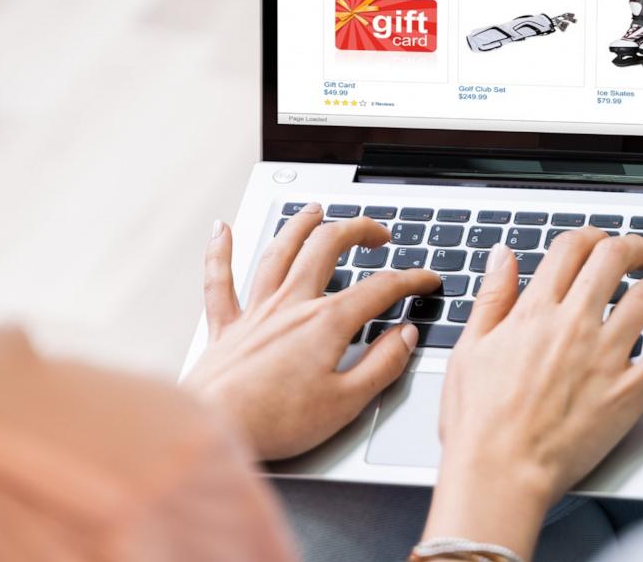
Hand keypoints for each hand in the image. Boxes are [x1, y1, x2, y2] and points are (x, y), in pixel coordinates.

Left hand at [181, 205, 439, 459]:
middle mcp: (291, 306)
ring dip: (299, 226)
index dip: (411, 280)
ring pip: (278, 252)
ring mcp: (255, 312)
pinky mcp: (225, 328)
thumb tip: (405, 336)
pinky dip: (219, 251)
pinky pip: (219, 280)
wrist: (215, 431)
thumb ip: (382, 364)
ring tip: (315, 211)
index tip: (427, 280)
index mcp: (326, 323)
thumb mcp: (347, 403)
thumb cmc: (276, 422)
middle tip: (377, 234)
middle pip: (327, 248)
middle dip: (358, 231)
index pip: (380, 288)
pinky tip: (221, 229)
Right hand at [422, 228, 642, 556]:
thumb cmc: (481, 421)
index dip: (589, 235)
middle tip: (641, 253)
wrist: (501, 472)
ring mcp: (605, 355)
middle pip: (613, 259)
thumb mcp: (471, 348)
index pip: (570, 249)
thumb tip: (504, 256)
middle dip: (632, 246)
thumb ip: (492, 297)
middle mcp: (574, 324)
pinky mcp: (629, 389)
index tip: (598, 241)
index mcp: (534, 312)